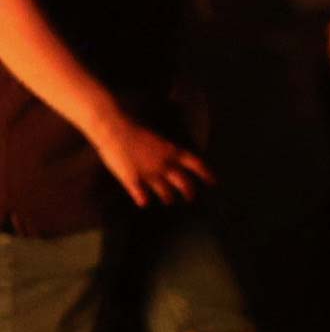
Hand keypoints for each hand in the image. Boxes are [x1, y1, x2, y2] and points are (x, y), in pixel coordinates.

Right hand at [93, 117, 207, 207]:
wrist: (114, 129)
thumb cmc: (133, 127)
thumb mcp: (157, 138)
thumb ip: (165, 150)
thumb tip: (170, 157)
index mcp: (173, 151)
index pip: (196, 164)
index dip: (206, 174)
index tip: (213, 182)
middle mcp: (165, 165)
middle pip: (184, 183)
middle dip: (189, 192)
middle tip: (191, 198)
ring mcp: (150, 174)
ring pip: (165, 192)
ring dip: (168, 198)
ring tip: (169, 201)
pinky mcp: (133, 180)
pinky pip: (141, 195)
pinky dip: (143, 200)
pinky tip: (144, 204)